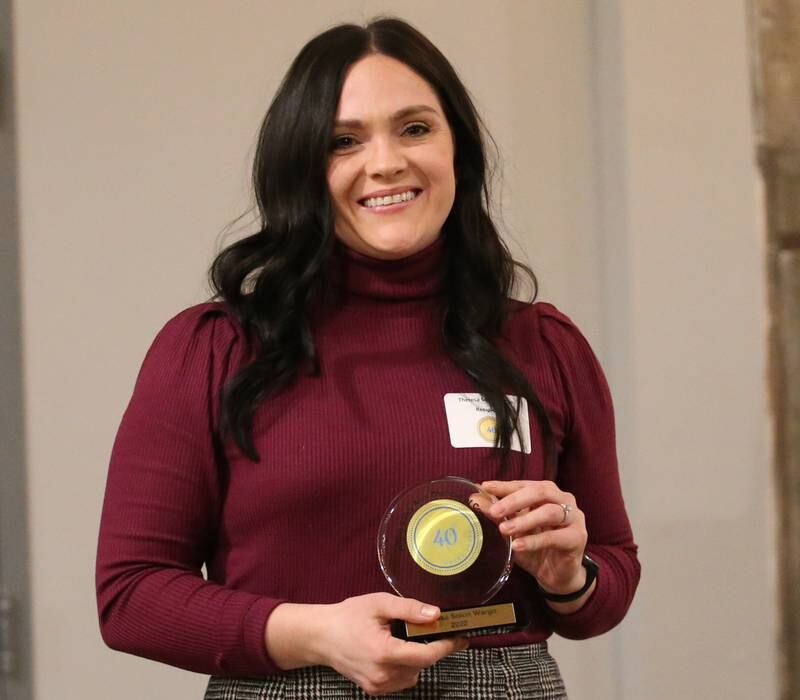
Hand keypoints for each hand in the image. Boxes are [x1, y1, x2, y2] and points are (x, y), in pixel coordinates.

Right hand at [266, 593, 467, 695]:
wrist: (321, 636)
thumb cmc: (349, 616)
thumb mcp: (379, 604)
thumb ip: (408, 609)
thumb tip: (436, 614)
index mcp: (384, 652)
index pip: (426, 656)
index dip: (446, 646)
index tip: (460, 637)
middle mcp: (382, 675)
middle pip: (422, 665)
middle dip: (433, 648)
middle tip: (437, 630)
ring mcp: (378, 686)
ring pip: (414, 675)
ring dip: (419, 659)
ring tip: (410, 638)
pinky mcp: (374, 690)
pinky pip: (402, 680)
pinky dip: (406, 667)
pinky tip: (397, 650)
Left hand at [480, 480, 587, 597]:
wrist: (557, 576)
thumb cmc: (536, 548)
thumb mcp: (513, 530)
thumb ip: (499, 515)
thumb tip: (476, 498)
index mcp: (547, 493)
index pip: (524, 484)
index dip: (505, 486)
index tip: (485, 487)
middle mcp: (563, 500)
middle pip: (539, 492)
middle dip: (514, 501)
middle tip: (495, 512)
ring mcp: (574, 518)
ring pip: (549, 512)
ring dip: (524, 520)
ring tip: (505, 530)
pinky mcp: (578, 538)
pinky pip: (555, 537)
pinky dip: (534, 541)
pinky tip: (518, 546)